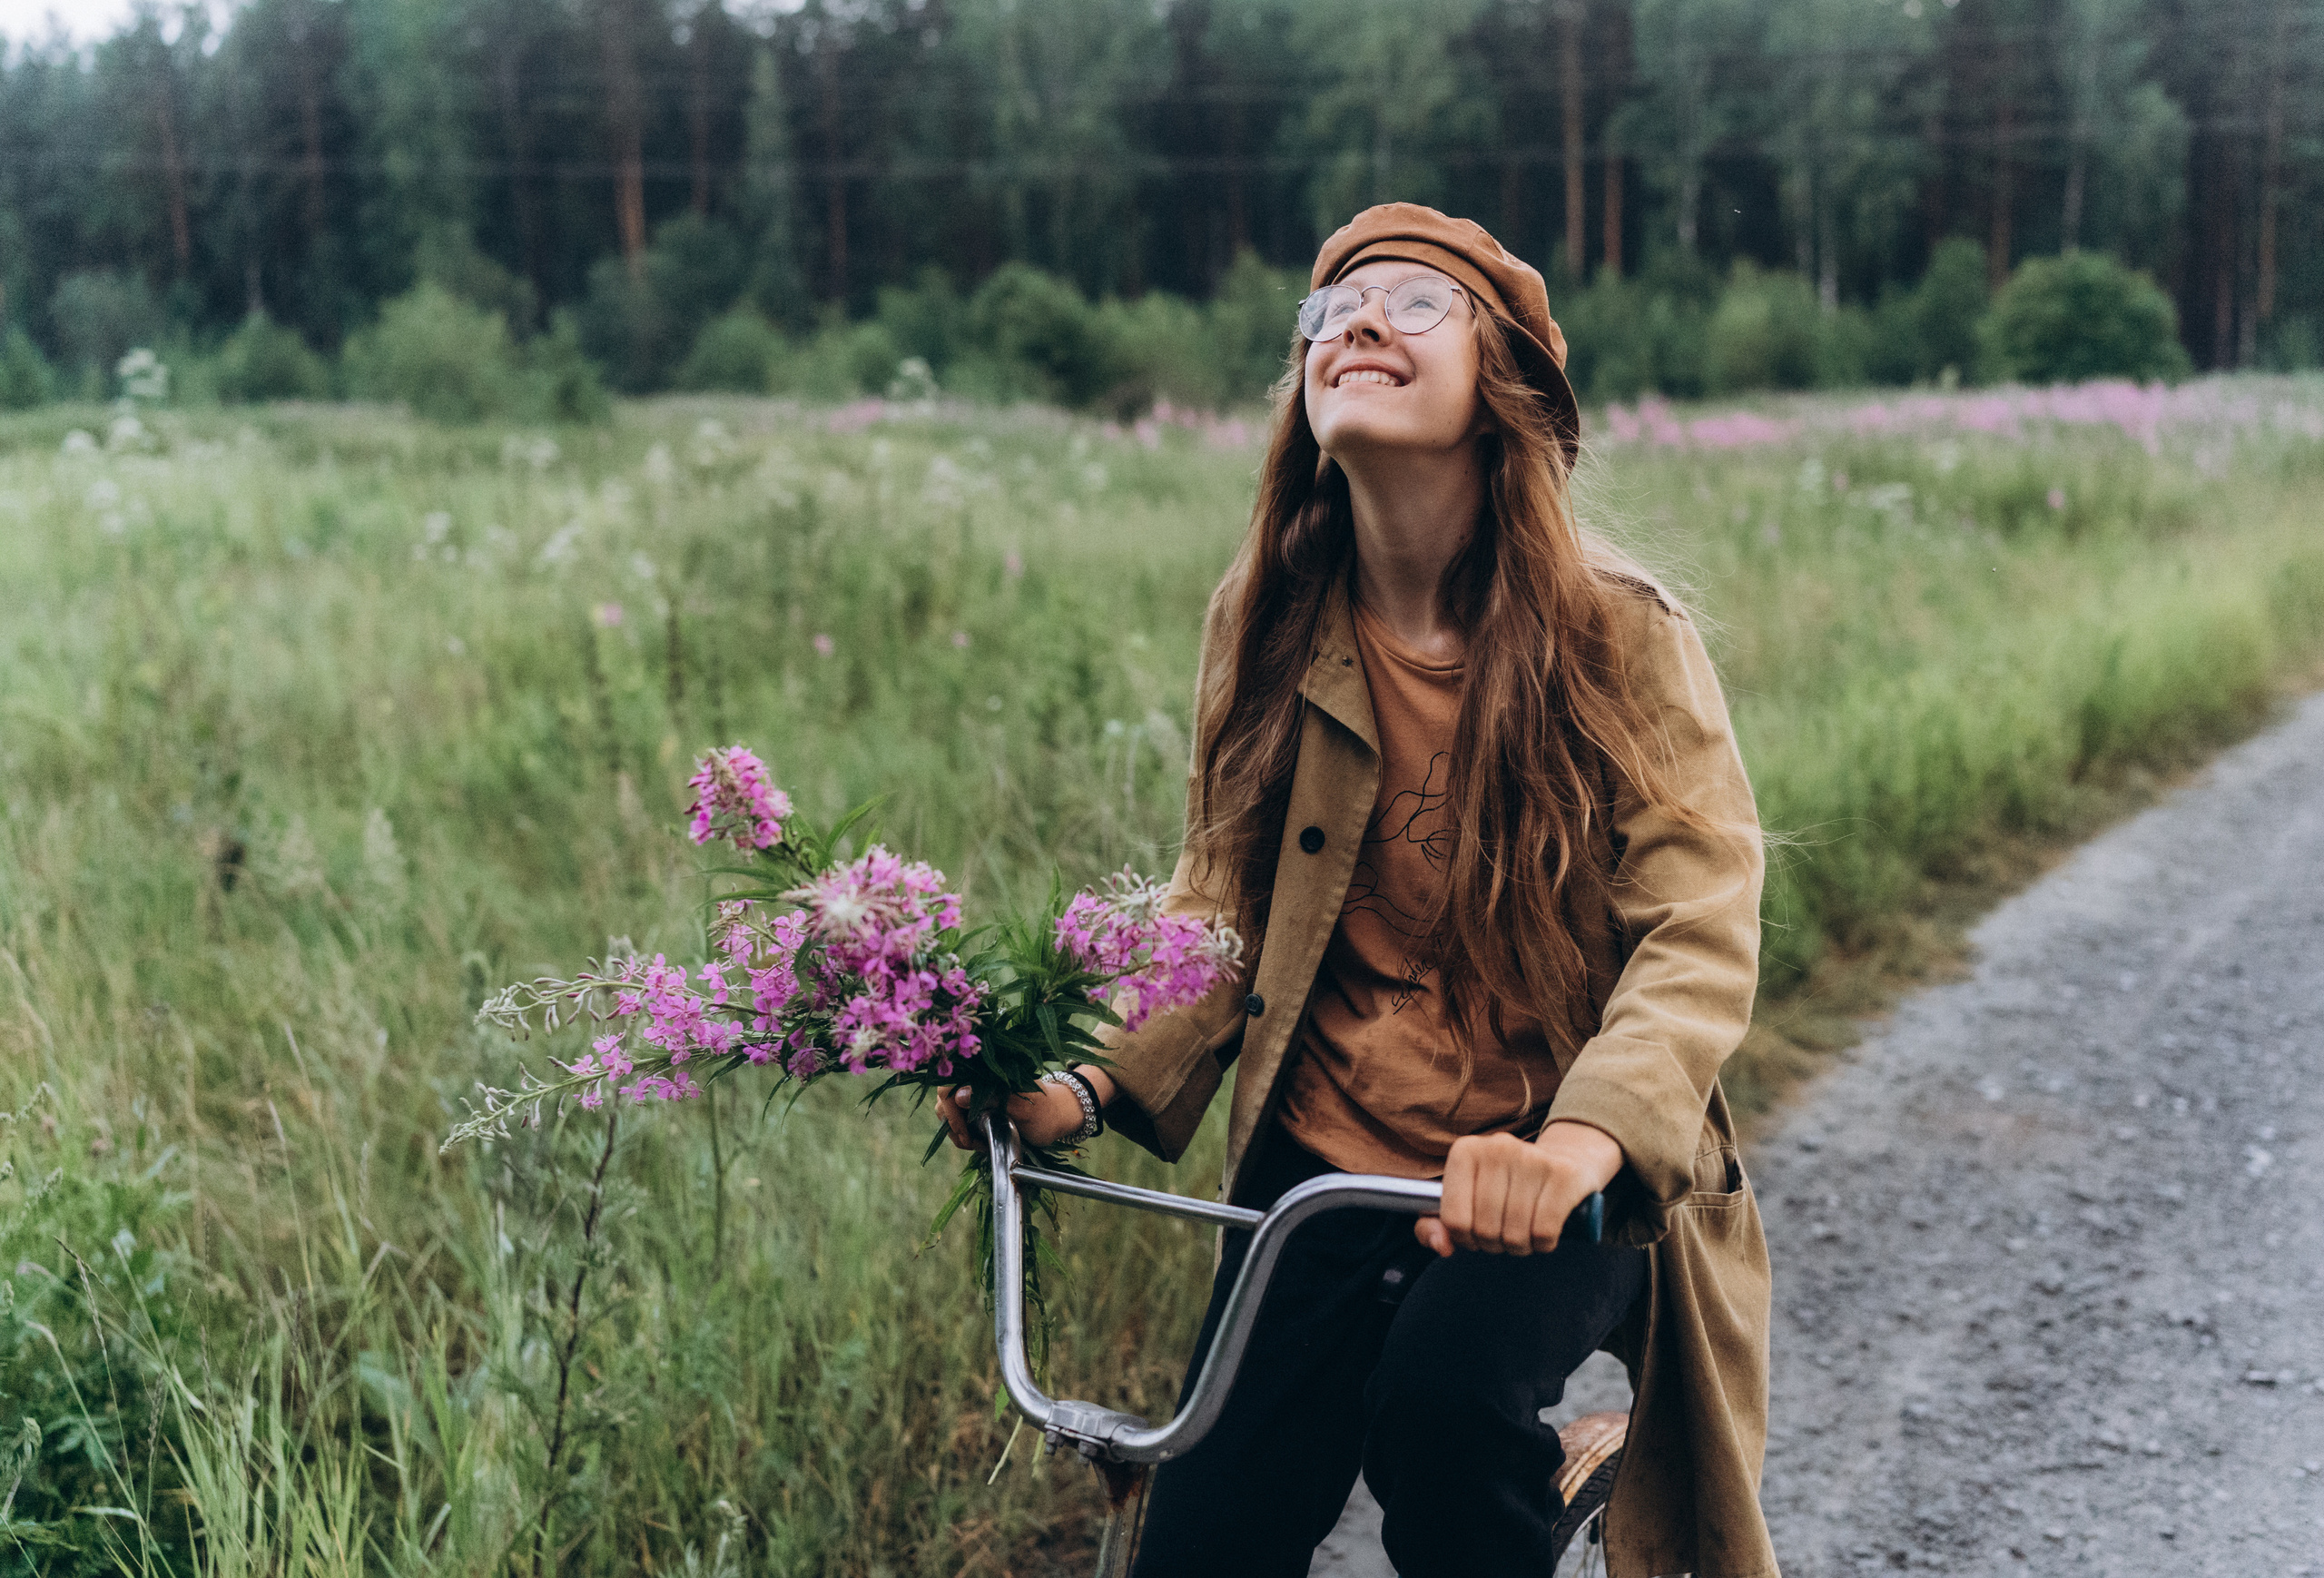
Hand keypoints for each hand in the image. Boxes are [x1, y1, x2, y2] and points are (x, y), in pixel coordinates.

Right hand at [937, 1065, 1118, 1150]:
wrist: (1060, 1116)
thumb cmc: (1047, 1111)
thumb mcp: (1025, 1109)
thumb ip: (994, 1100)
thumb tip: (959, 1095)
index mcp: (985, 1074)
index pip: (947, 1084)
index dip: (949, 1110)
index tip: (965, 1133)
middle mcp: (975, 1082)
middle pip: (943, 1101)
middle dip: (954, 1127)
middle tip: (974, 1143)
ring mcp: (975, 1097)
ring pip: (948, 1114)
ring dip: (960, 1133)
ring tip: (981, 1144)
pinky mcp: (977, 1111)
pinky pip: (959, 1123)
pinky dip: (965, 1136)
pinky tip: (982, 1143)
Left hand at [1416, 1121, 1622, 1256]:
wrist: (1566, 1161)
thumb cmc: (1508, 1187)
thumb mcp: (1467, 1199)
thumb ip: (1436, 1224)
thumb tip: (1441, 1245)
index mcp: (1465, 1151)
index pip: (1453, 1219)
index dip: (1465, 1239)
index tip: (1476, 1234)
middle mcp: (1497, 1148)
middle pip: (1485, 1230)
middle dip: (1495, 1244)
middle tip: (1505, 1233)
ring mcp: (1533, 1158)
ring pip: (1515, 1235)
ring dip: (1520, 1247)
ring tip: (1525, 1231)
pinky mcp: (1564, 1174)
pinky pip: (1544, 1232)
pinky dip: (1543, 1244)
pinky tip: (1544, 1232)